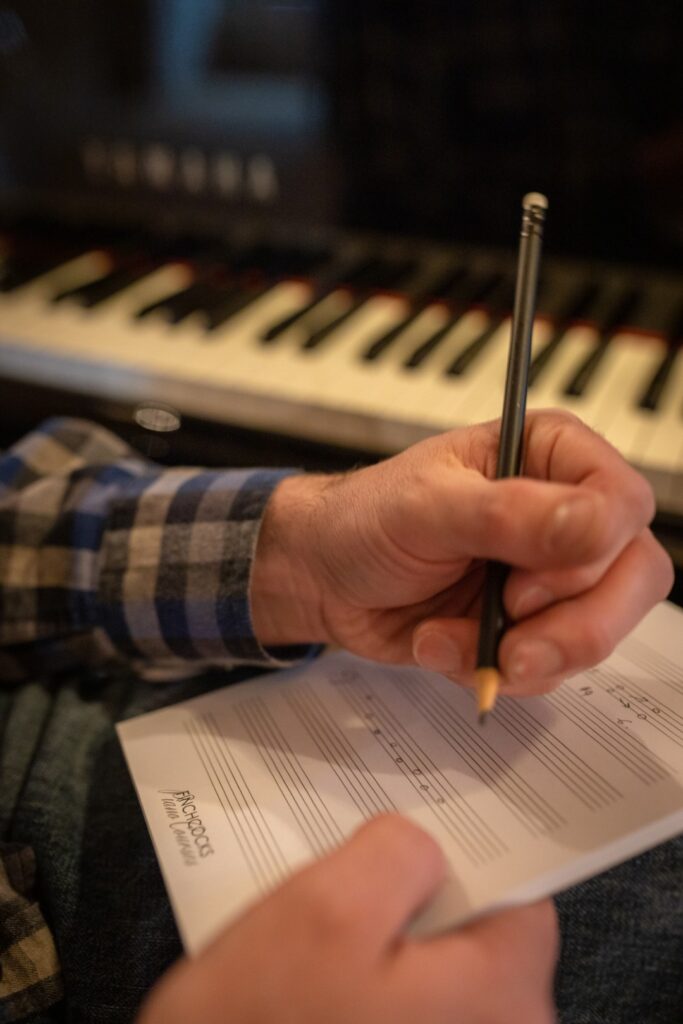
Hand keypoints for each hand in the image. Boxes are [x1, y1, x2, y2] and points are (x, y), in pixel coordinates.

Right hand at [137, 816, 557, 1023]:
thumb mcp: (324, 907)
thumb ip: (395, 853)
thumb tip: (424, 847)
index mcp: (504, 999)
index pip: (518, 893)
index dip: (461, 855)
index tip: (409, 838)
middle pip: (472, 936)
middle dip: (411, 902)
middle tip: (343, 887)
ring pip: (431, 975)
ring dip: (379, 947)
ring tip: (315, 939)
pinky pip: (403, 1013)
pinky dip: (366, 991)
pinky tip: (311, 985)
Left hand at [251, 410, 672, 694]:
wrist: (323, 579)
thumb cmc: (364, 520)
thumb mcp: (426, 506)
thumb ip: (508, 514)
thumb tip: (594, 524)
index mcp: (549, 455)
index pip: (622, 502)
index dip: (590, 552)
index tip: (523, 581)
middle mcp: (562, 514)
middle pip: (633, 577)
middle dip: (571, 623)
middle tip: (509, 633)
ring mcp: (550, 577)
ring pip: (597, 633)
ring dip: (523, 654)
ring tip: (450, 639)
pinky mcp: (529, 627)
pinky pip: (551, 668)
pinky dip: (493, 671)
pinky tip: (443, 645)